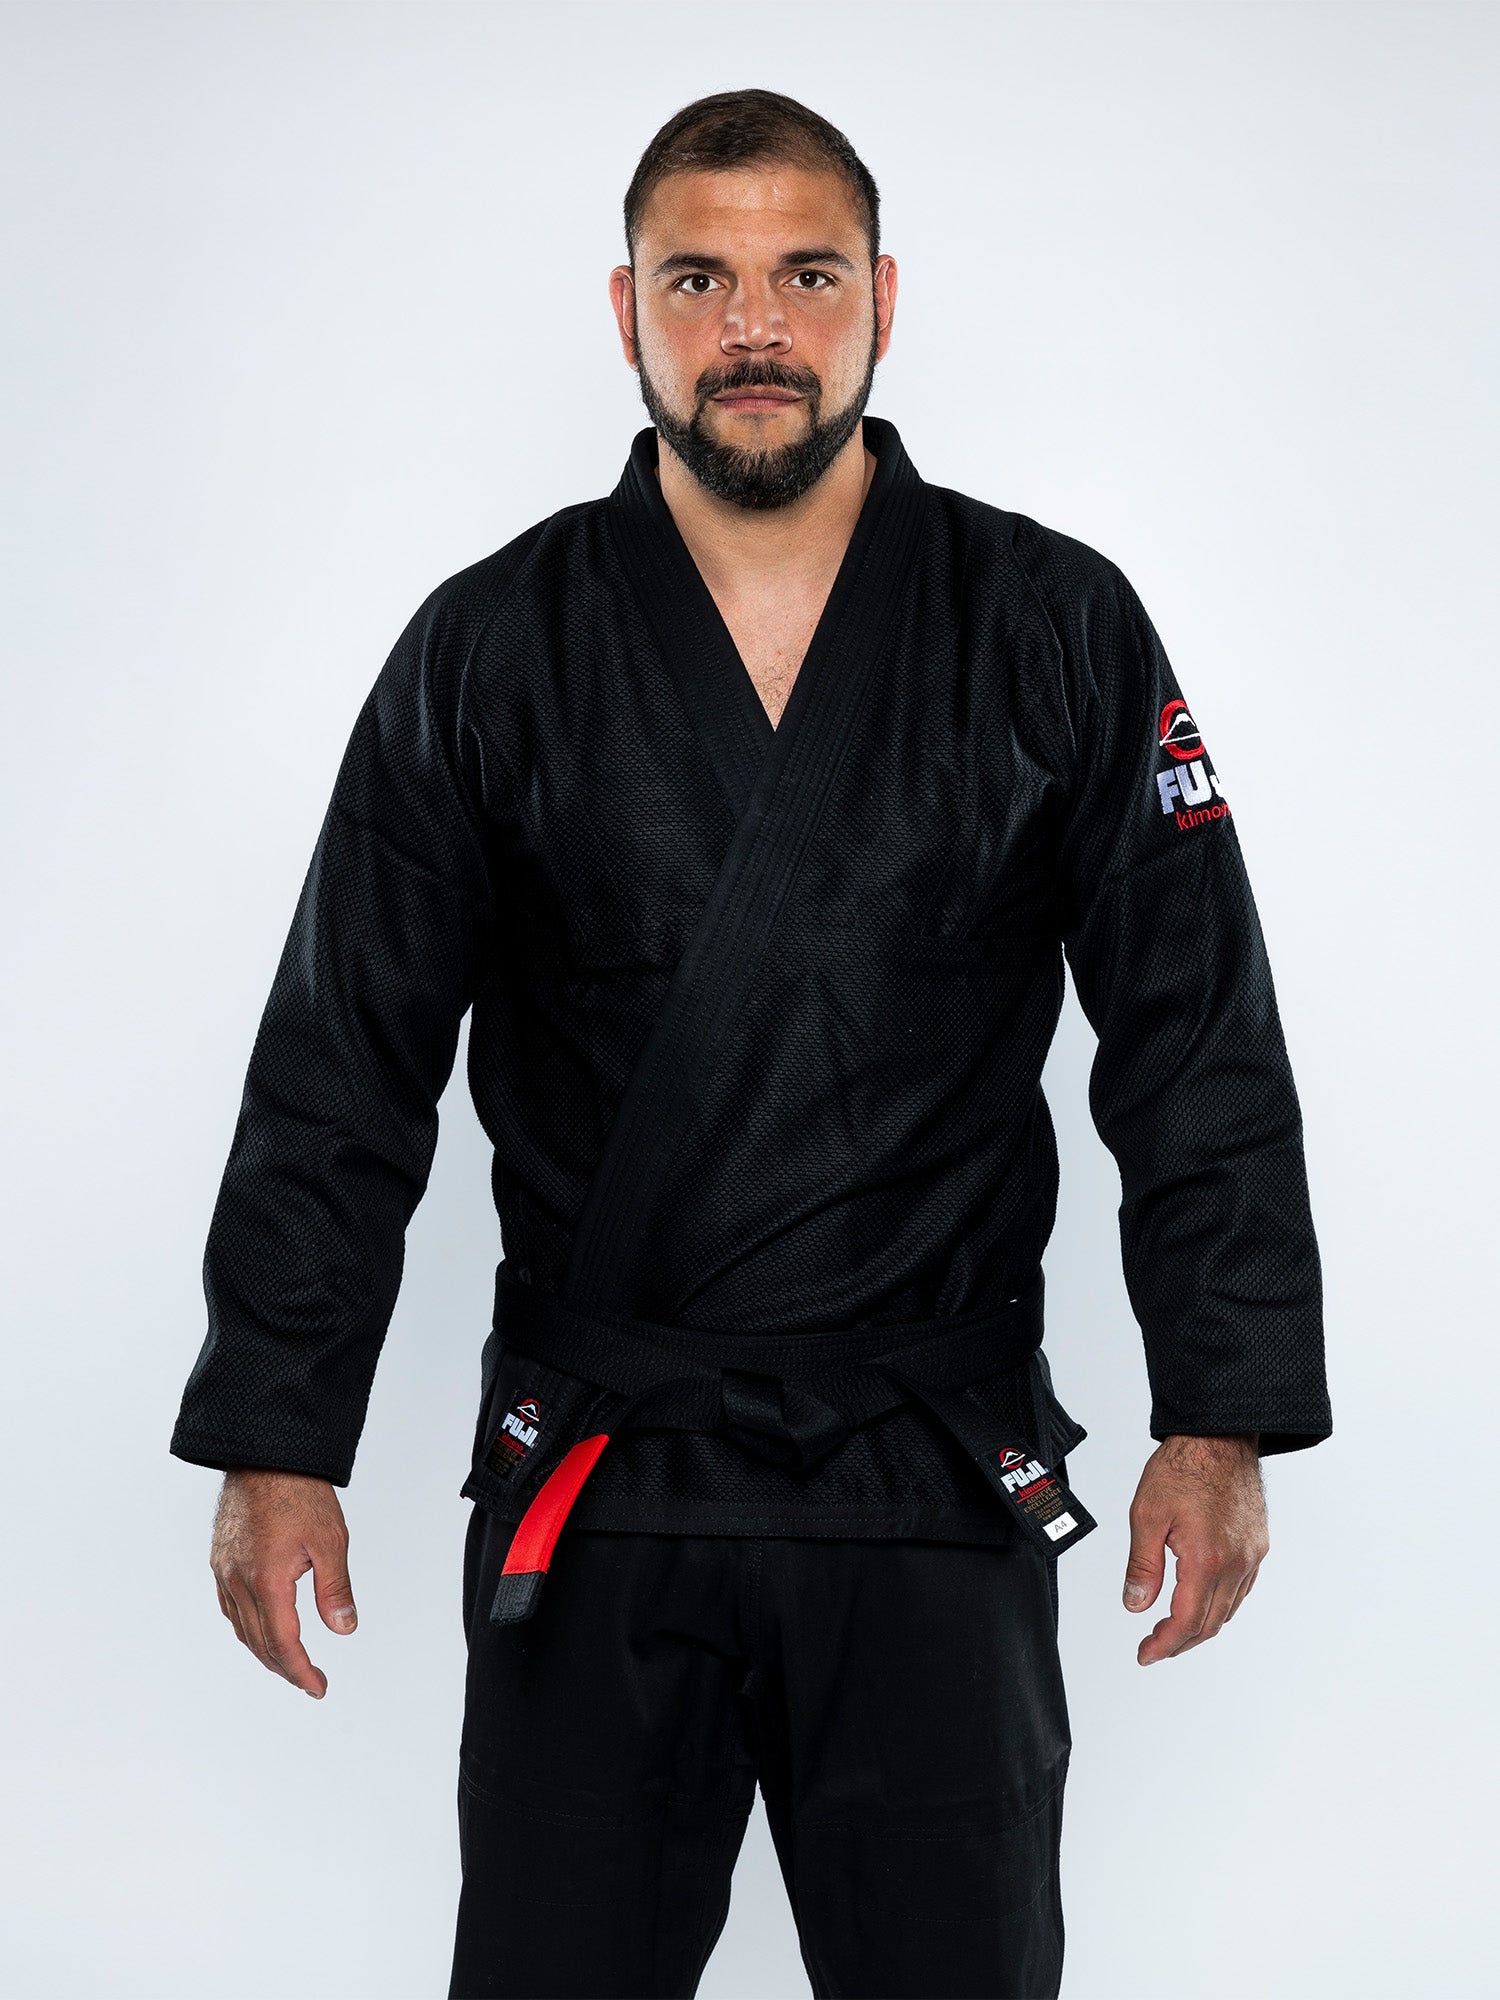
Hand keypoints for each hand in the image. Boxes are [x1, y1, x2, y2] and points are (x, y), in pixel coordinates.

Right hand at [209, 1469, 357, 1696]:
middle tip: (309, 1681)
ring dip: (264, 1651)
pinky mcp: (220, 1558)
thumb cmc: (299, 1490)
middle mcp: (238, 1581)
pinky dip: (246, 1627)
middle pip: (259, 1643)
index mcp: (267, 1581)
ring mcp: (224, 1570)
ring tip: (289, 1662)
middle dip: (285, 1668)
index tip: (317, 1687)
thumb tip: (344, 1630)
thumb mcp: (331, 1540)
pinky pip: (229, 1607)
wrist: (264, 1452)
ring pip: (241, 1628)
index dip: (301, 1671)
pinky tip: (260, 1628)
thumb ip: (335, 1589)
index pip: (283, 1643)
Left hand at [1122, 1434, 1266, 1664]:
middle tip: (1154, 1647)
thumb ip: (1142, 1565)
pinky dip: (1220, 1606)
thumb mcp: (1146, 1514)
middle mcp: (1235, 1563)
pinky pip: (1241, 1590)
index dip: (1163, 1645)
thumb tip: (1136, 1605)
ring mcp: (1251, 1556)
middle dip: (1179, 1643)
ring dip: (1200, 1627)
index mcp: (1206, 1559)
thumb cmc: (1185, 1467)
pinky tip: (1202, 1602)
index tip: (1146, 1654)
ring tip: (1173, 1630)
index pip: (1185, 1621)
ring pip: (1227, 1611)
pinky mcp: (1258, 1546)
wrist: (1220, 1436)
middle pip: (1208, 1624)